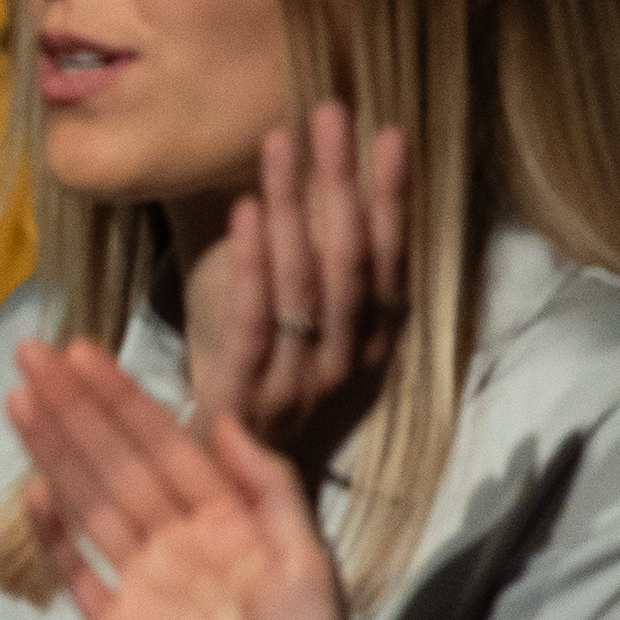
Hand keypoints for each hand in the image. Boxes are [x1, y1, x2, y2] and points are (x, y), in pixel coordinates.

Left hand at [176, 105, 409, 468]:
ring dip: (295, 203)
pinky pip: (259, 321)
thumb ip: (310, 284)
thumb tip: (311, 198)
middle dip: (343, 182)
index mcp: (370, 350)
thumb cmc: (258, 410)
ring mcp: (302, 385)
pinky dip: (255, 262)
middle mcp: (348, 366)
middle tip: (331, 110)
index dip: (393, 199)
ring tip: (282, 138)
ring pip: (307, 283)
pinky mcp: (250, 399)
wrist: (226, 508)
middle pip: (351, 261)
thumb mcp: (298, 346)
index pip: (389, 262)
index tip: (391, 134)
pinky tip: (248, 209)